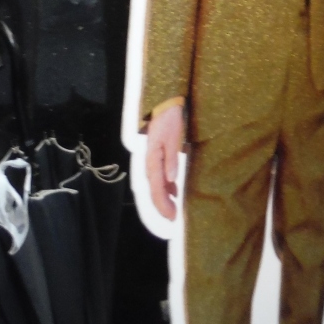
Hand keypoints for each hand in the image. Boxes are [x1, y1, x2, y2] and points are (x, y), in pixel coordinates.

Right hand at [146, 103, 183, 219]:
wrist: (165, 106)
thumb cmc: (169, 121)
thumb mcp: (173, 139)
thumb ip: (171, 159)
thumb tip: (170, 180)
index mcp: (153, 160)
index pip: (156, 189)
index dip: (163, 205)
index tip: (172, 216)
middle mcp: (150, 163)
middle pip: (154, 190)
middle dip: (162, 205)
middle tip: (173, 217)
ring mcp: (152, 160)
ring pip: (156, 184)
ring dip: (164, 197)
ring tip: (174, 207)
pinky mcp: (156, 156)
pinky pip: (159, 176)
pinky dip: (166, 186)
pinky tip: (174, 191)